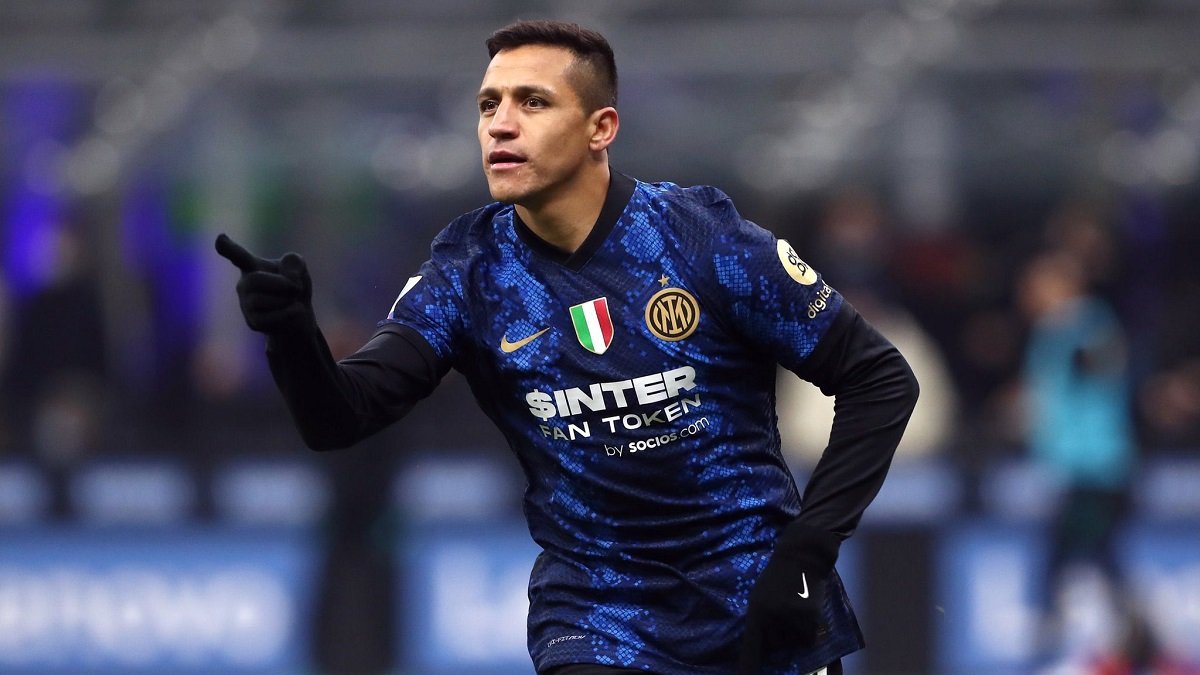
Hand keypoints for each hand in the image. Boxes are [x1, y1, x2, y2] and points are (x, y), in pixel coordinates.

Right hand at [215, 233, 313, 333]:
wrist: (299, 316)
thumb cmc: (294, 287)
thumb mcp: (298, 268)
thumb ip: (293, 263)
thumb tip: (287, 278)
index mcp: (252, 266)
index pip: (237, 255)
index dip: (228, 247)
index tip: (220, 239)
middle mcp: (244, 284)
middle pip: (256, 280)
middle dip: (281, 284)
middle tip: (296, 288)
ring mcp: (246, 304)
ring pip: (263, 300)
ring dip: (288, 299)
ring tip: (292, 300)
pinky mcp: (253, 322)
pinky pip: (272, 317)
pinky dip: (290, 312)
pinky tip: (294, 310)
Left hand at [737, 523, 839, 674]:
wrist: (802, 555)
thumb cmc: (777, 576)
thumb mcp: (760, 596)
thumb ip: (761, 620)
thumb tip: (766, 646)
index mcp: (756, 611)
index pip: (752, 647)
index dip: (749, 668)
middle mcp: (773, 617)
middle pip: (776, 646)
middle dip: (779, 638)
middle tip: (783, 614)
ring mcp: (793, 618)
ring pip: (794, 643)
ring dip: (795, 634)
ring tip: (795, 609)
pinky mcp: (811, 618)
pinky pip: (809, 638)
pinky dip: (809, 632)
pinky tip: (806, 613)